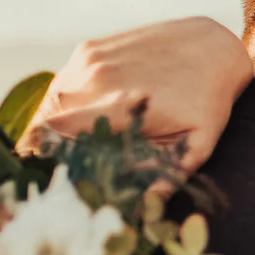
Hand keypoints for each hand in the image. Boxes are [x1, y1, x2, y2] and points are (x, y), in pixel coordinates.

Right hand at [27, 18, 252, 167]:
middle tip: (60, 169)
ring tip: (70, 145)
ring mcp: (90, 59)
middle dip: (47, 147)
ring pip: (49, 102)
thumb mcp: (196, 144)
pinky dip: (65, 103)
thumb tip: (143, 208)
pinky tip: (84, 116)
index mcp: (118, 104)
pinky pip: (62, 83)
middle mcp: (96, 77)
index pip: (54, 132)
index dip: (43, 157)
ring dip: (52, 124)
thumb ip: (167, 175)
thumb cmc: (206, 101)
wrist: (212, 46)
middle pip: (45, 120)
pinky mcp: (89, 48)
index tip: (46, 179)